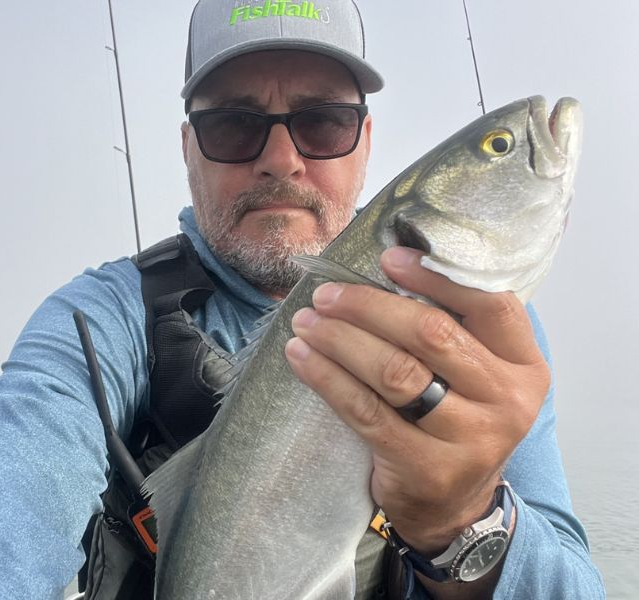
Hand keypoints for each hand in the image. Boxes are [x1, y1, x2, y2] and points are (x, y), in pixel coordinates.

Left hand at [284, 247, 549, 553]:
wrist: (453, 505)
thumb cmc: (456, 419)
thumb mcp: (476, 375)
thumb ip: (454, 328)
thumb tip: (388, 265)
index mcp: (524, 365)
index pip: (491, 305)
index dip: (436, 277)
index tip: (388, 259)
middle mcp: (507, 401)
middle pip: (431, 334)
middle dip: (368, 306)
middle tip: (325, 295)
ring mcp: (469, 439)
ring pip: (395, 372)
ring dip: (341, 339)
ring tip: (306, 322)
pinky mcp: (425, 467)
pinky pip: (365, 411)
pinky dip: (328, 378)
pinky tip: (301, 358)